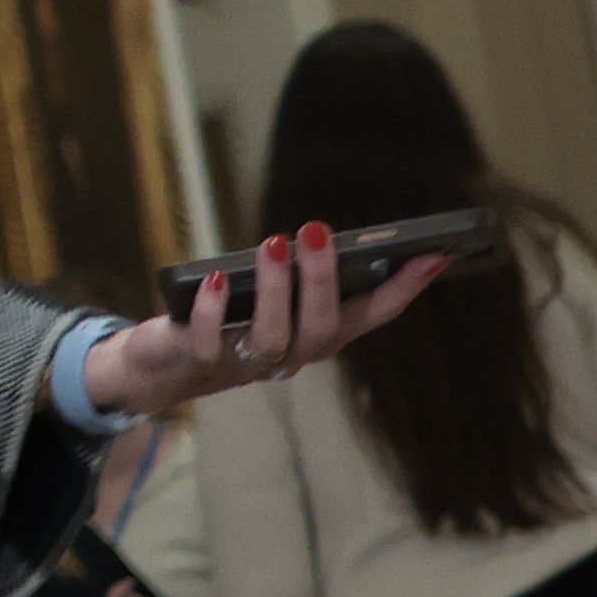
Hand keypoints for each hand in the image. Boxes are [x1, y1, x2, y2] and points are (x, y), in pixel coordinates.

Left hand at [80, 225, 458, 421]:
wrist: (162, 366)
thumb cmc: (228, 319)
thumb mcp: (268, 296)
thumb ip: (296, 276)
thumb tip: (324, 236)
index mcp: (317, 336)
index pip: (371, 315)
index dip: (404, 289)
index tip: (434, 255)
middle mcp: (291, 356)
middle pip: (322, 329)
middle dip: (322, 280)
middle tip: (318, 230)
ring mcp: (246, 363)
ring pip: (273, 337)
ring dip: (275, 289)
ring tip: (273, 242)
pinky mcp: (200, 362)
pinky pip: (210, 342)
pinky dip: (214, 312)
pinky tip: (217, 279)